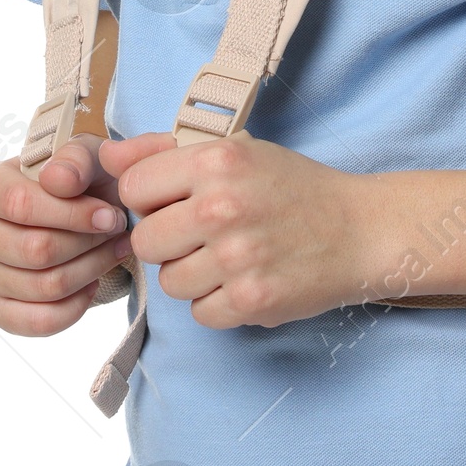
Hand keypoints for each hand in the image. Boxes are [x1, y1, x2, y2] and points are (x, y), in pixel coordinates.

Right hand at [0, 135, 135, 335]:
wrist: (85, 208)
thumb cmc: (82, 179)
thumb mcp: (87, 155)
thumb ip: (75, 159)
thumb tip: (57, 180)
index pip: (20, 205)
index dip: (72, 215)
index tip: (110, 215)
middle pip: (34, 251)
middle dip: (87, 244)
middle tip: (117, 232)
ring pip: (42, 287)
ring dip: (90, 270)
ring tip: (113, 251)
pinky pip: (37, 321)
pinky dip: (75, 307)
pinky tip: (91, 282)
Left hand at [103, 129, 385, 329]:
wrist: (360, 228)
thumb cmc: (294, 187)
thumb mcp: (236, 152)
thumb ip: (165, 153)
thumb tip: (106, 154)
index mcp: (217, 161)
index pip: (133, 188)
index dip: (151, 198)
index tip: (175, 201)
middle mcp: (223, 207)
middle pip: (144, 241)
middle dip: (168, 241)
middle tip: (202, 234)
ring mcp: (237, 257)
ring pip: (170, 282)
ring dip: (192, 275)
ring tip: (227, 257)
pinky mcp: (252, 300)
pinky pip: (200, 313)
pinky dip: (218, 303)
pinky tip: (244, 280)